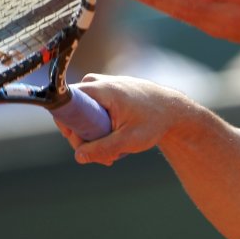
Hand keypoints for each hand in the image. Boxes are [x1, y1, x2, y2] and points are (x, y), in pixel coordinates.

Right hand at [54, 74, 195, 165]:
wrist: (174, 110)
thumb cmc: (154, 122)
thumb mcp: (130, 140)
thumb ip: (103, 149)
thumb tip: (79, 156)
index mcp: (100, 89)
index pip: (65, 105)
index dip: (68, 128)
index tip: (81, 145)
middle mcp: (97, 82)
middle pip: (74, 113)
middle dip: (84, 138)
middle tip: (104, 156)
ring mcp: (101, 85)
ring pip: (83, 114)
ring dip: (94, 135)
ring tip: (114, 151)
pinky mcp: (107, 91)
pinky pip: (92, 111)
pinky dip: (101, 128)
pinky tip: (116, 141)